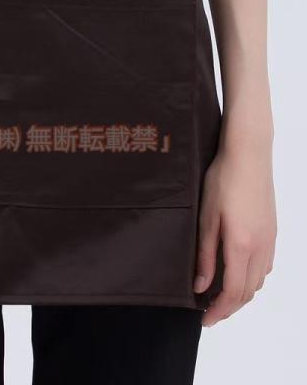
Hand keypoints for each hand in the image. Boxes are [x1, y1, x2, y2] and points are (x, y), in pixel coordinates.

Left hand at [194, 138, 275, 326]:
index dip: (219, 311)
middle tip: (209, 313)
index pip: (233, 292)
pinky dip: (252, 278)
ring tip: (219, 296)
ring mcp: (271, 240)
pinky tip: (238, 272)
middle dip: (229, 308)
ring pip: (258, 280)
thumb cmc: (223, 181)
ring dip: (241, 294)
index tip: (205, 320)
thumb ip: (206, 255)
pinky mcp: (272, 232)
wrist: (249, 156)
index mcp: (242, 245)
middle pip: (249, 292)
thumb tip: (201, 286)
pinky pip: (265, 266)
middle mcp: (261, 248)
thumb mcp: (207, 218)